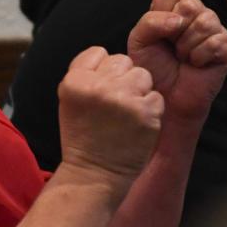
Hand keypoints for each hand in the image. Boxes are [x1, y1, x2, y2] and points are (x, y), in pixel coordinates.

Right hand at [57, 46, 163, 185]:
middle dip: (122, 79)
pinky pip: (156, 96)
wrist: (94, 175)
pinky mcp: (146, 113)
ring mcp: (125, 99)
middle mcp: (99, 87)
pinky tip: (136, 125)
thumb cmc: (83, 136)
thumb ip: (86, 72)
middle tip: (114, 106)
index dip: (102, 71)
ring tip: (126, 114)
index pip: (100, 52)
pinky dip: (150, 110)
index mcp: (75, 81)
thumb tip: (109, 55)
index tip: (97, 94)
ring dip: (139, 91)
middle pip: (124, 61)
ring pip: (143, 75)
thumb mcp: (69, 100)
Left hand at [126, 0, 226, 122]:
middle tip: (173, 49)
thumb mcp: (140, 42)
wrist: (165, 99)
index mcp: (173, 8)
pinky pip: (216, 40)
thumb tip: (178, 20)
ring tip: (183, 58)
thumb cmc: (153, 70)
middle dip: (175, 31)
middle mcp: (195, 14)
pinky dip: (200, 56)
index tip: (159, 34)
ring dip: (187, 45)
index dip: (160, 11)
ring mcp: (213, 29)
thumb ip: (150, 21)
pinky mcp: (226, 46)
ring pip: (205, 21)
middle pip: (190, 3)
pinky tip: (196, 65)